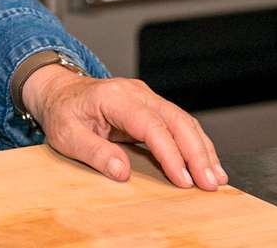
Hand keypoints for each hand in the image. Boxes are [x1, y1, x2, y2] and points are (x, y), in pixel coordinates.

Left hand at [20, 67, 227, 191]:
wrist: (60, 92)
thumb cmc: (63, 113)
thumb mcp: (66, 135)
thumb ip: (94, 152)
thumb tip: (122, 172)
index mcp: (114, 97)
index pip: (150, 124)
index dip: (170, 153)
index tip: (183, 179)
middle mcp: (136, 93)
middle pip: (176, 119)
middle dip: (196, 153)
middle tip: (209, 183)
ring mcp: (146, 97)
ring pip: (183, 120)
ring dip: (202, 150)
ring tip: (216, 178)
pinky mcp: (152, 107)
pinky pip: (180, 124)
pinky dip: (196, 144)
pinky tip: (207, 164)